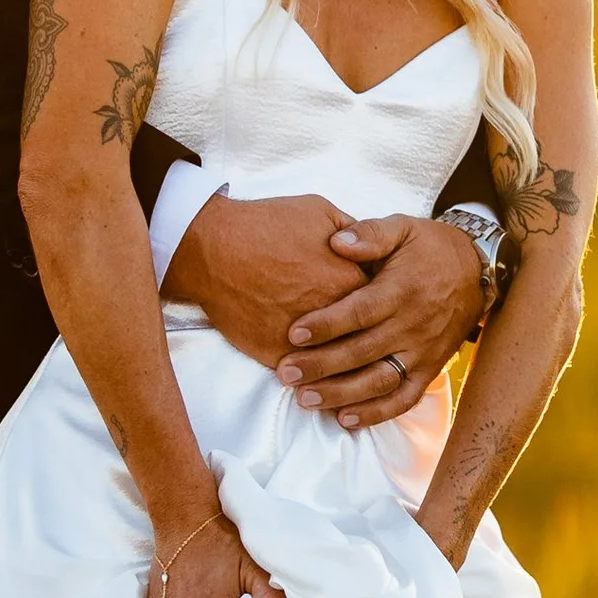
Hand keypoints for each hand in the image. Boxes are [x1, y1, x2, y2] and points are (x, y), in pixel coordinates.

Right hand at [161, 189, 368, 369]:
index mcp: (350, 280)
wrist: (214, 248)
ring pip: (339, 368)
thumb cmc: (266, 225)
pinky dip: (312, 382)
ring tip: (350, 380)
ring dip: (347, 376)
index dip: (381, 308)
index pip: (383, 305)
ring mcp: (307, 341)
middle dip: (371, 345)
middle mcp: (335, 315)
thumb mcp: (319, 211)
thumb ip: (354, 232)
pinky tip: (317, 385)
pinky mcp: (278, 355)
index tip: (379, 310)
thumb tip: (370, 245)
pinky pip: (305, 378)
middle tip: (370, 347)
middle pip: (367, 340)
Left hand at [278, 213, 487, 425]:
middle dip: (321, 365)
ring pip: (379, 381)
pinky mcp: (430, 369)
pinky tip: (345, 419)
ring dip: (341, 394)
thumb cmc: (430, 247)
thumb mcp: (403, 227)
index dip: (326, 325)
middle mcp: (413, 325)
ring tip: (305, 400)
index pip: (360, 312)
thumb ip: (370, 234)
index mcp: (402, 290)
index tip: (293, 333)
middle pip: (362, 352)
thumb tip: (336, 241)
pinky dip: (376, 413)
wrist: (478, 271)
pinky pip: (404, 398)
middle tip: (286, 373)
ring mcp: (423, 352)